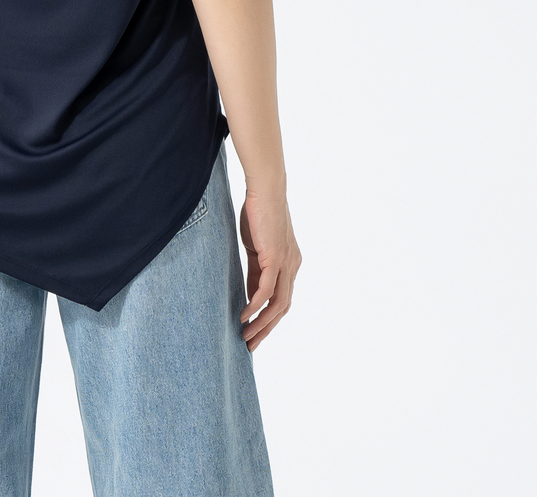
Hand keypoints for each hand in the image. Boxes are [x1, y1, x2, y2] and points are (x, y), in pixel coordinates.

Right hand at [238, 188, 300, 351]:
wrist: (265, 190)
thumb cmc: (259, 213)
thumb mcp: (257, 248)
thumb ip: (257, 270)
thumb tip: (252, 295)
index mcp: (290, 264)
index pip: (282, 299)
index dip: (269, 319)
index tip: (254, 333)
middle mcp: (292, 267)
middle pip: (283, 308)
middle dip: (267, 329)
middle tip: (250, 345)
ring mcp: (286, 263)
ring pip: (278, 304)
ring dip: (261, 323)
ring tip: (245, 336)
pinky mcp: (275, 258)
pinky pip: (266, 290)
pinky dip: (256, 306)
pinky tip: (244, 315)